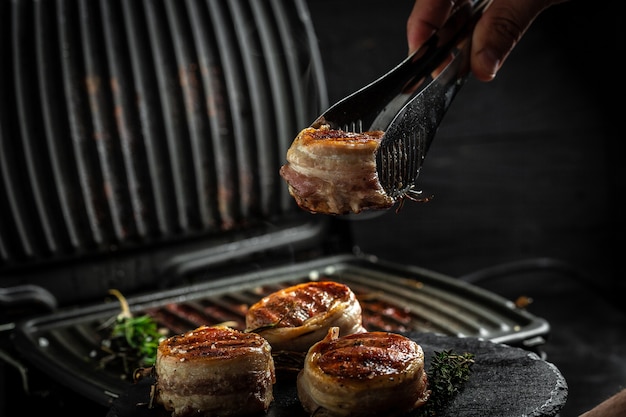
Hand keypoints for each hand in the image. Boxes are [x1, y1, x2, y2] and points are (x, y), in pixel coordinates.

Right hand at [407, 0, 567, 80]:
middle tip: (445, 68)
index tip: (421, 60)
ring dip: (463, 35)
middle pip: (443, 4)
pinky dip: (483, 24)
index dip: (421, 30)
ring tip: (465, 58)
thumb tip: (481, 64)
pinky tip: (484, 40)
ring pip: (462, 7)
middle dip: (443, 37)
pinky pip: (483, 6)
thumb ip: (506, 25)